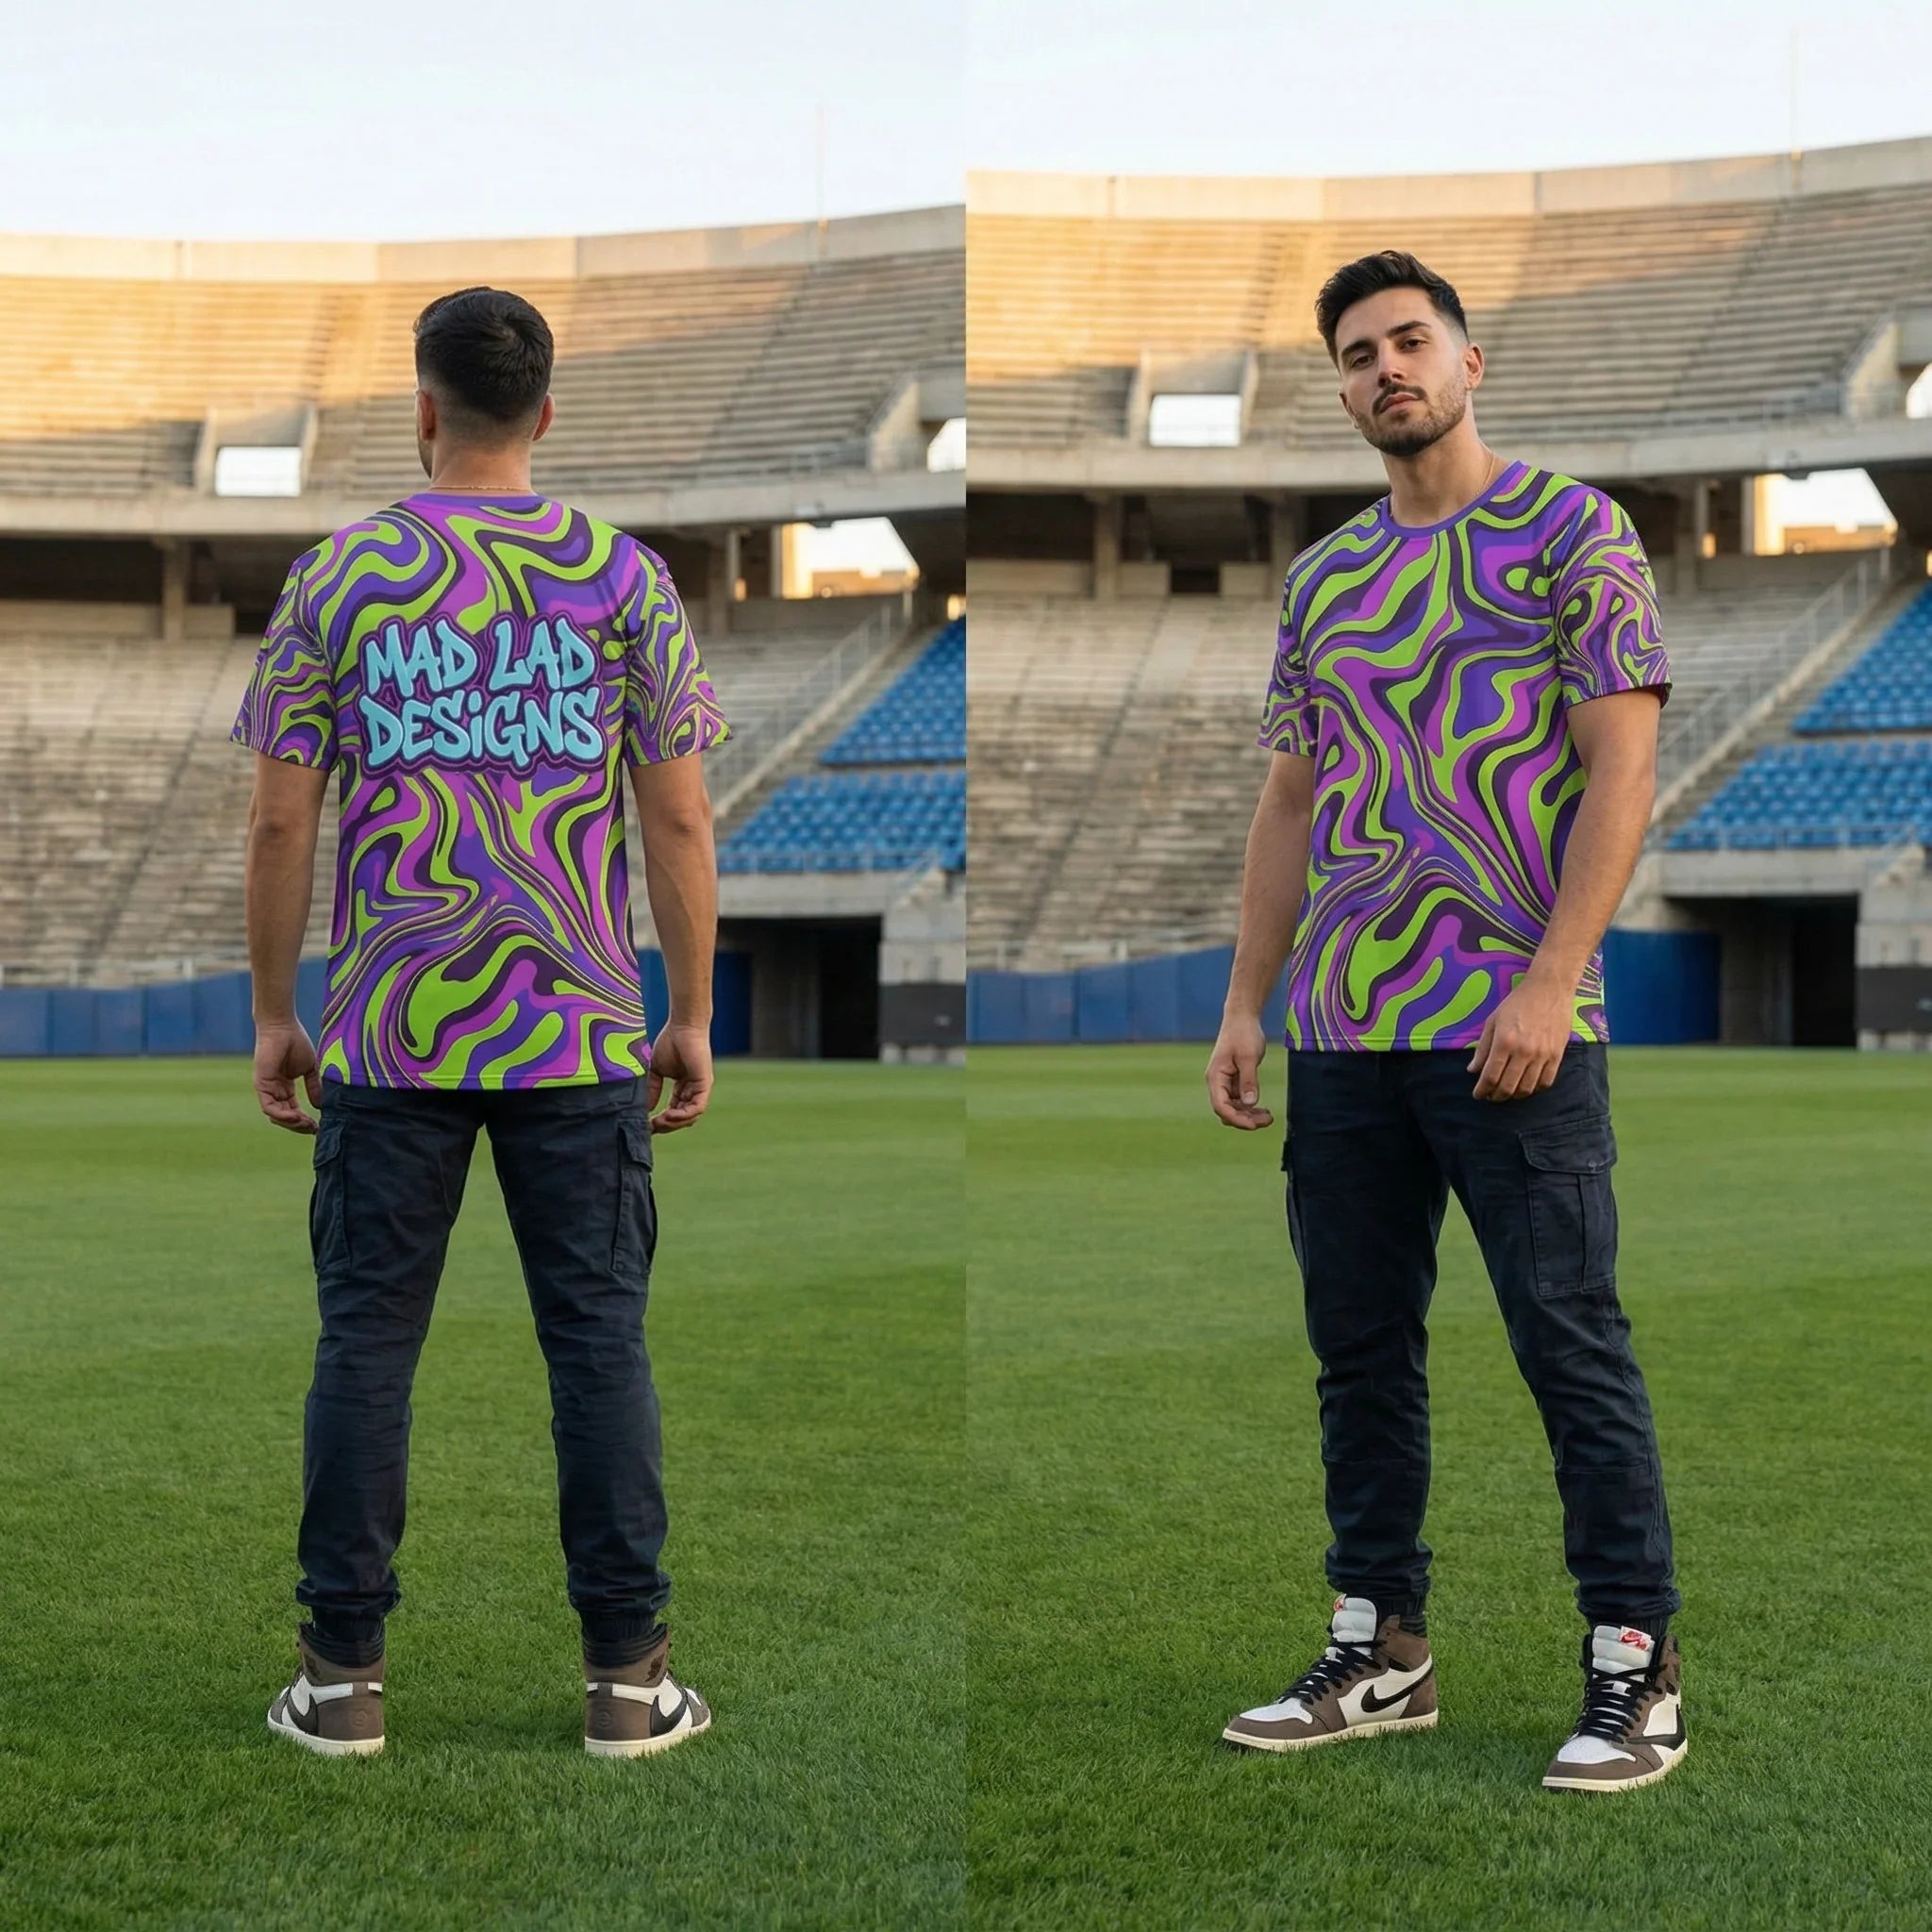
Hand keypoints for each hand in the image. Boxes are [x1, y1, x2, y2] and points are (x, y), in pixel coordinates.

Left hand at [254, 1018, 321, 1132]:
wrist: (283, 1027)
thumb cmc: (296, 1042)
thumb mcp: (310, 1069)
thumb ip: (314, 1087)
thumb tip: (320, 1106)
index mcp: (285, 1087)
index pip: (293, 1110)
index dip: (305, 1121)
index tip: (319, 1126)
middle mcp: (274, 1091)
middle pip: (285, 1117)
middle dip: (299, 1126)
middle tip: (314, 1129)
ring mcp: (267, 1089)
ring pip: (276, 1116)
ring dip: (292, 1123)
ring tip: (307, 1123)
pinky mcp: (261, 1085)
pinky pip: (269, 1107)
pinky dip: (283, 1115)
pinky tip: (297, 1116)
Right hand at [647, 1021, 713, 1132]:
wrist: (682, 1027)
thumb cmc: (670, 1042)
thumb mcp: (656, 1071)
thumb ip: (652, 1089)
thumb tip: (645, 1109)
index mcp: (683, 1088)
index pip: (674, 1111)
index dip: (661, 1120)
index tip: (646, 1125)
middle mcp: (693, 1090)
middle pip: (682, 1118)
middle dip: (666, 1125)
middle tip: (650, 1127)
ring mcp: (700, 1088)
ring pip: (690, 1117)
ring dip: (673, 1123)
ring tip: (658, 1123)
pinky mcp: (704, 1085)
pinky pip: (696, 1108)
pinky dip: (682, 1115)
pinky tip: (668, 1115)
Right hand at [1206, 1011, 1273, 1128]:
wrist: (1242, 1018)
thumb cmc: (1243, 1034)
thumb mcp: (1248, 1057)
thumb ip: (1248, 1081)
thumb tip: (1250, 1104)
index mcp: (1215, 1077)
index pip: (1220, 1106)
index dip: (1236, 1119)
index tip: (1254, 1125)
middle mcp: (1217, 1083)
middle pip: (1226, 1111)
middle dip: (1245, 1119)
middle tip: (1268, 1120)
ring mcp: (1225, 1083)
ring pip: (1233, 1108)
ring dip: (1248, 1115)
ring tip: (1268, 1117)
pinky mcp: (1234, 1081)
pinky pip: (1239, 1101)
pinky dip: (1250, 1107)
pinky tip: (1263, 1110)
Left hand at [1467, 975, 1573, 1100]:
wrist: (1549, 990)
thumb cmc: (1517, 1003)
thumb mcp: (1492, 1021)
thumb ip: (1482, 1048)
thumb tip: (1473, 1070)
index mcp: (1504, 1042)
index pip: (1490, 1076)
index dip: (1482, 1090)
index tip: (1478, 1094)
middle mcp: (1524, 1052)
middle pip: (1508, 1087)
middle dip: (1496, 1096)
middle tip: (1490, 1096)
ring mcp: (1543, 1055)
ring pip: (1527, 1088)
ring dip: (1514, 1095)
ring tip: (1507, 1093)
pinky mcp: (1557, 1055)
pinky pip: (1546, 1082)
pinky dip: (1534, 1089)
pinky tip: (1526, 1086)